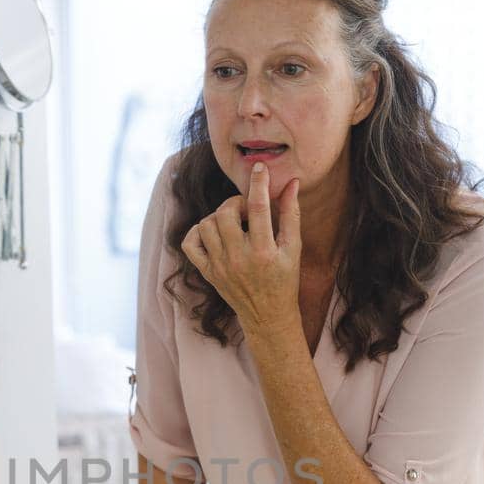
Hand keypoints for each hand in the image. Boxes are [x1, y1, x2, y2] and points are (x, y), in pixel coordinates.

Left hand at [181, 162, 300, 338]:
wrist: (267, 316)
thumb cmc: (285, 280)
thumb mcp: (294, 248)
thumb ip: (291, 214)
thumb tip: (291, 183)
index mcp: (264, 251)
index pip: (259, 207)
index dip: (258, 183)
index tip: (259, 168)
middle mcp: (238, 259)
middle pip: (226, 213)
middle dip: (236, 203)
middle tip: (248, 210)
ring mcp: (219, 266)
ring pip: (206, 224)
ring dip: (219, 216)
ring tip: (234, 223)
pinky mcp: (207, 272)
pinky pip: (190, 243)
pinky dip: (198, 232)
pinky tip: (214, 233)